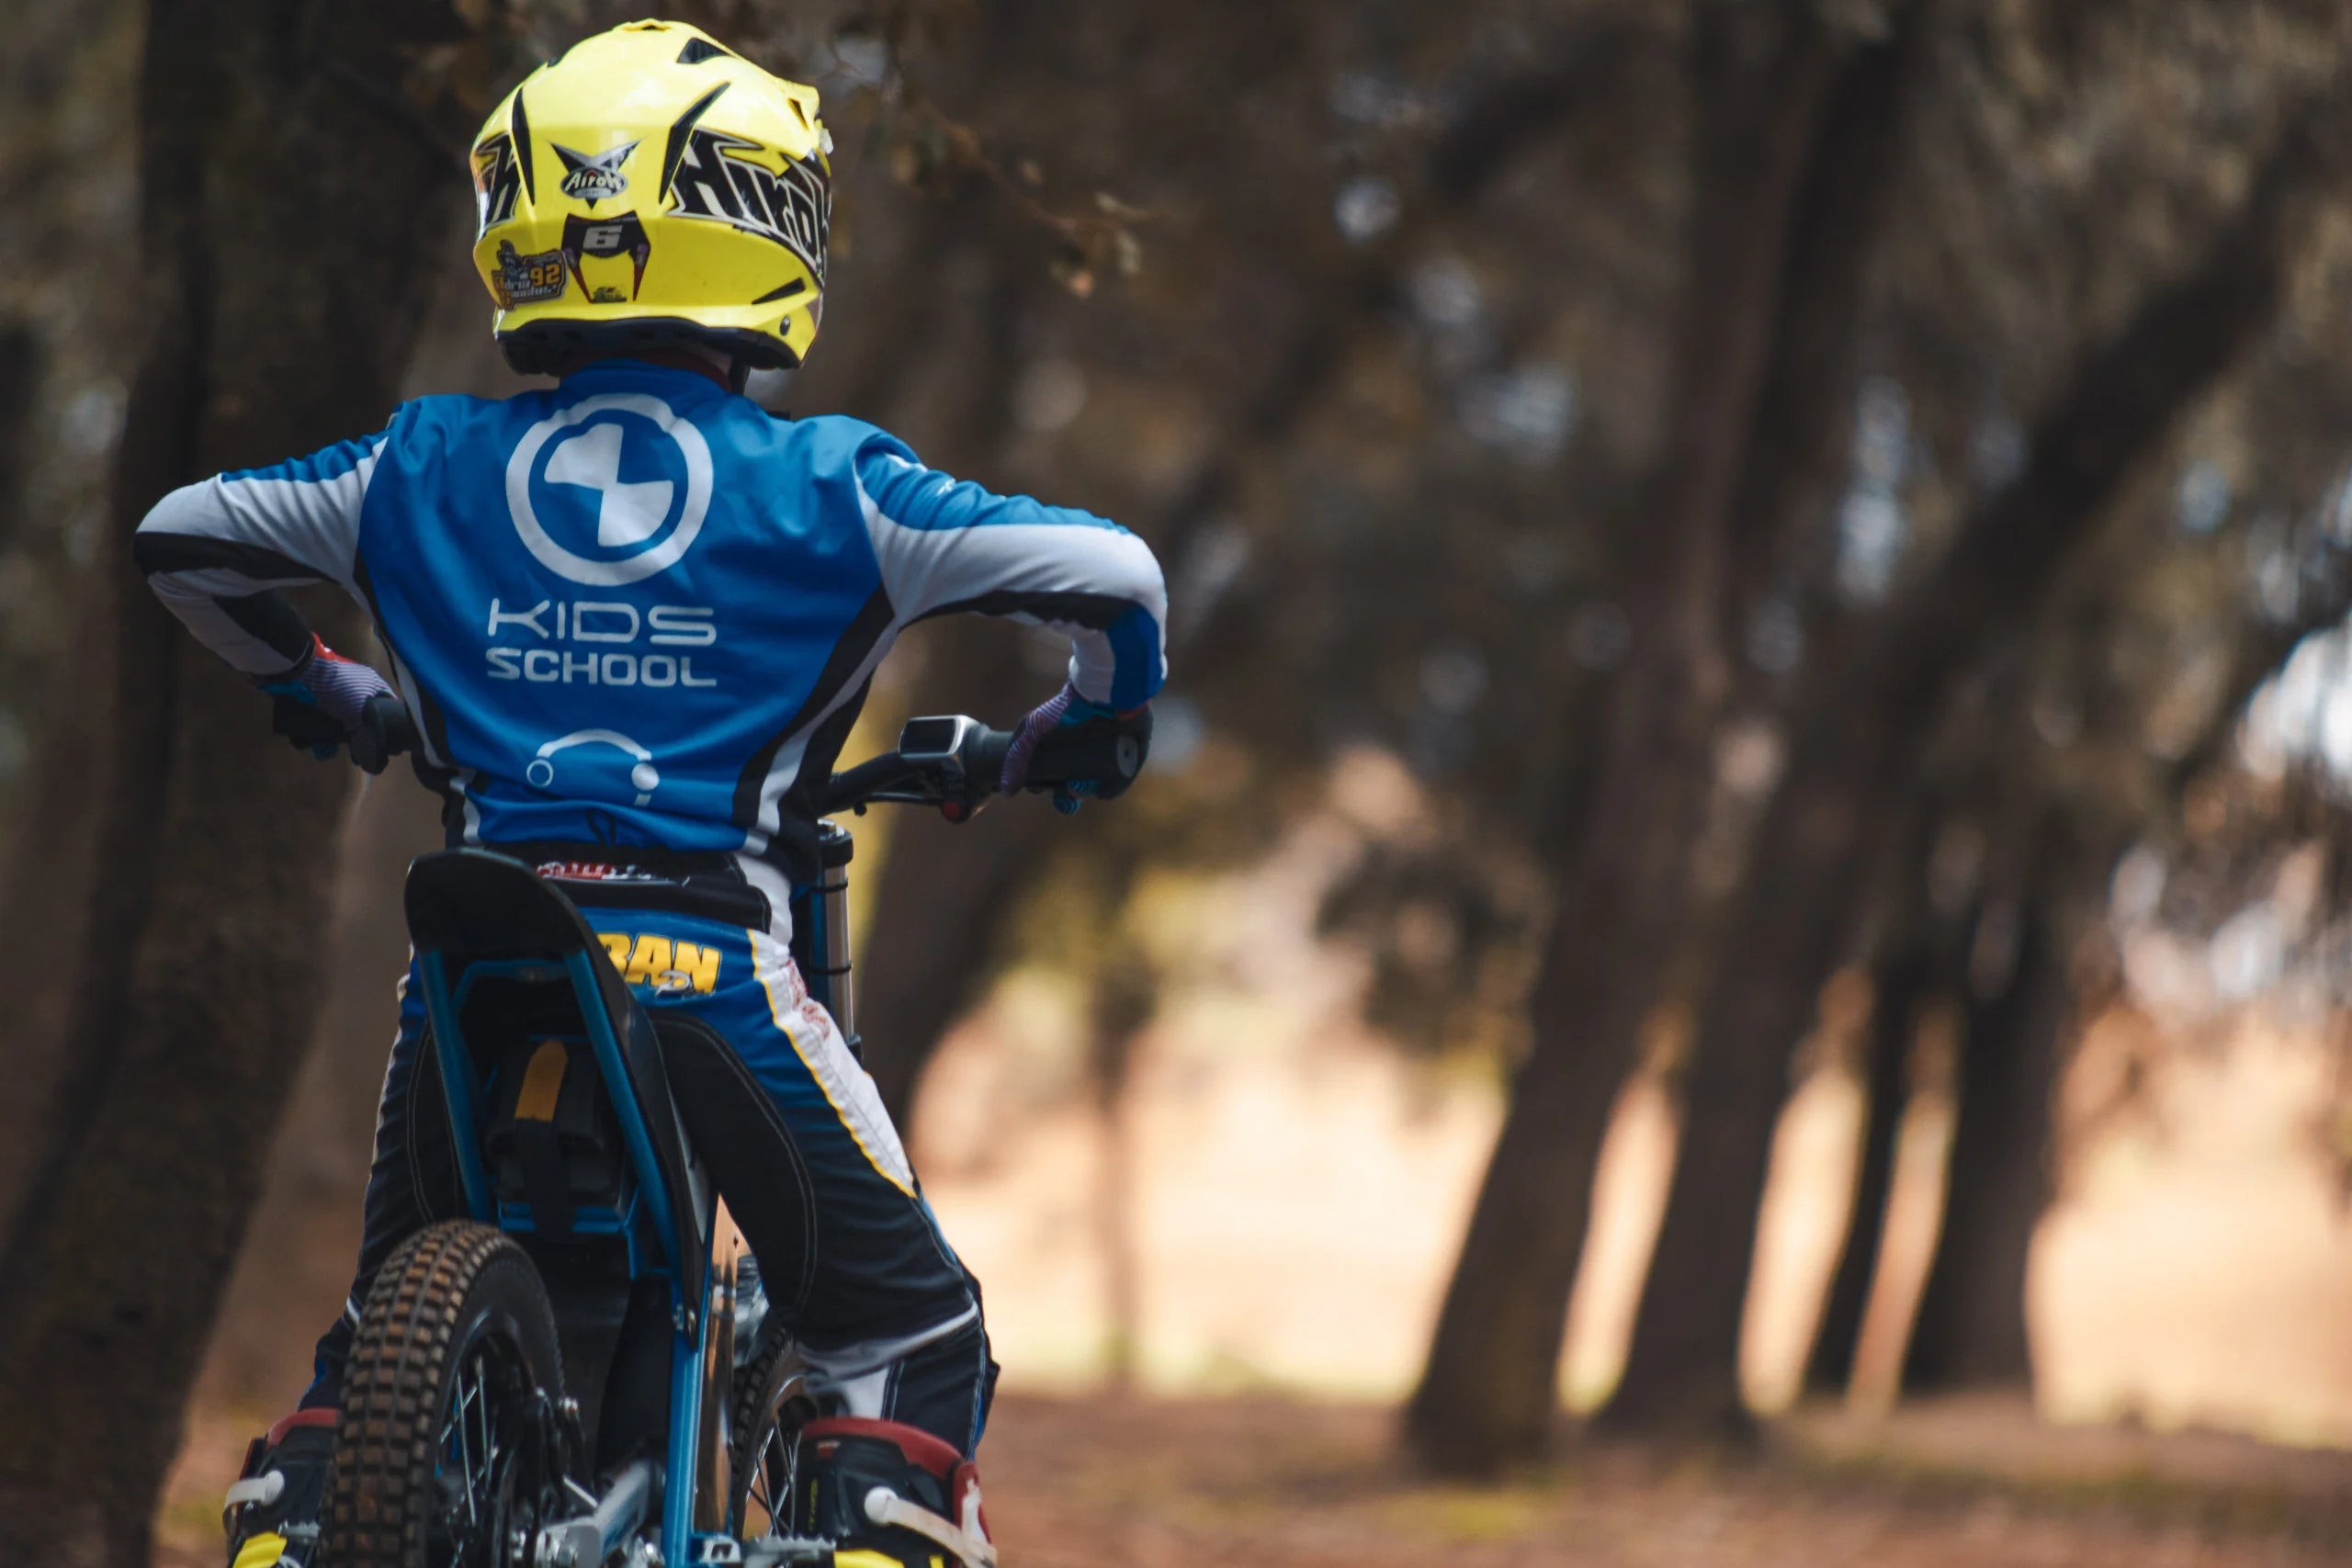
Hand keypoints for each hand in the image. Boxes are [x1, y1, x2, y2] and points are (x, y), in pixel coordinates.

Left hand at [259, 636, 398, 772]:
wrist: (297, 670)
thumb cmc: (337, 688)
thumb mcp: (359, 715)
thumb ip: (369, 742)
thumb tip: (375, 769)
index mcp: (370, 686)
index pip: (387, 707)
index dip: (387, 727)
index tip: (383, 746)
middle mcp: (351, 690)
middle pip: (357, 721)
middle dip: (350, 739)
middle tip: (349, 753)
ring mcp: (328, 695)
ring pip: (332, 725)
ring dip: (325, 741)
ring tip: (319, 749)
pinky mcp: (308, 700)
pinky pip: (311, 722)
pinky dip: (306, 734)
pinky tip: (303, 741)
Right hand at [999, 682, 1147, 796]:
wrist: (1101, 690)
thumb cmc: (1066, 707)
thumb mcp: (1033, 729)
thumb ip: (1016, 757)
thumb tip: (1007, 793)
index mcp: (1068, 744)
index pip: (1057, 774)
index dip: (1048, 786)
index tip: (1041, 788)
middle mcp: (1090, 748)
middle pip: (1080, 781)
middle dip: (1069, 793)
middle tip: (1066, 793)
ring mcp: (1114, 748)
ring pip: (1102, 779)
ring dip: (1090, 791)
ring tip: (1083, 789)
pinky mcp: (1135, 748)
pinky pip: (1126, 772)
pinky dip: (1115, 786)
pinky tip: (1103, 792)